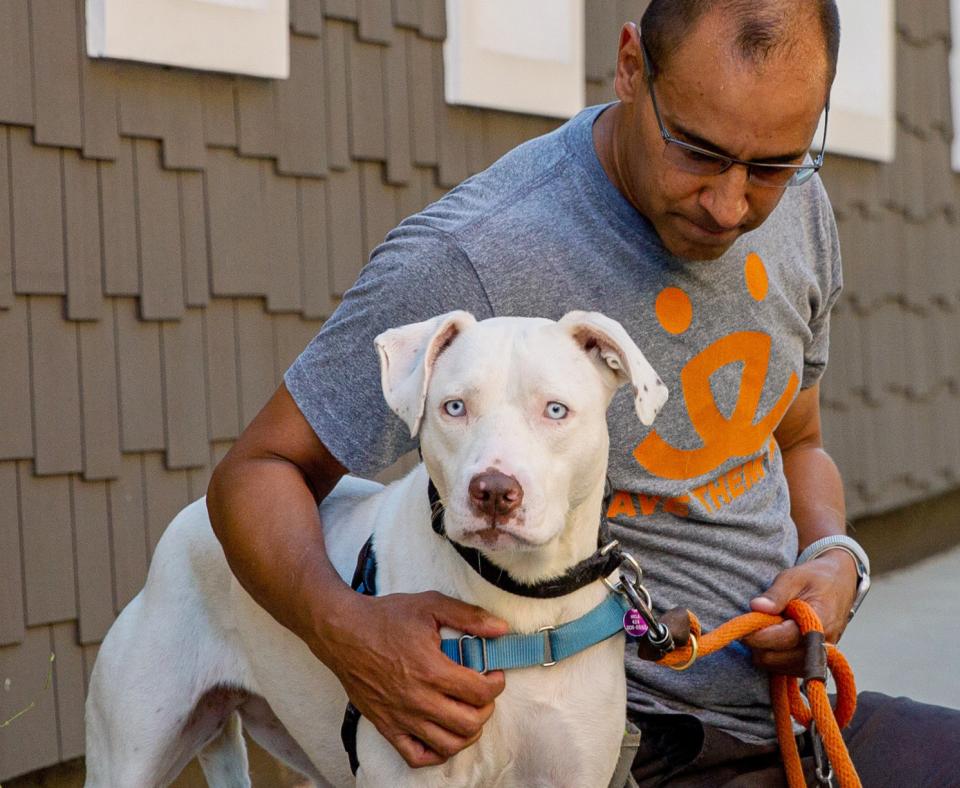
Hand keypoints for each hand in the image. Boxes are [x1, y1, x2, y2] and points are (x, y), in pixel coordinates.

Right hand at [312, 590, 508, 767]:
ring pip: (447, 744)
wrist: (343, 631)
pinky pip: (416, 756)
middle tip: (482, 693)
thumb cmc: (386, 617)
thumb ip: (469, 616)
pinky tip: (442, 734)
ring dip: (467, 732)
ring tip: (467, 713)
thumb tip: (501, 629)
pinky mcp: (385, 726)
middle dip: (485, 709)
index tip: (494, 674)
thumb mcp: (430, 604)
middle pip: (469, 723)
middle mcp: (418, 699)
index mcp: (432, 670)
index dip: (496, 684)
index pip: (480, 692)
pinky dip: (435, 752)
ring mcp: (401, 717)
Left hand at [743, 550, 857, 674]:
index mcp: (820, 622)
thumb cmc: (817, 579)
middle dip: (758, 642)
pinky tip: (773, 637)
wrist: (840, 585)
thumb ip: (776, 594)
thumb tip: (756, 607)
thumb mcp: (794, 577)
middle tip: (752, 623)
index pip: (783, 638)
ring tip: (765, 627)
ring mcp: (819, 657)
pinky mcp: (813, 663)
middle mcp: (822, 645)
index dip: (758, 635)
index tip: (741, 626)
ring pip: (776, 666)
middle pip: (776, 657)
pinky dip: (773, 656)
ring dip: (764, 650)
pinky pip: (784, 669)